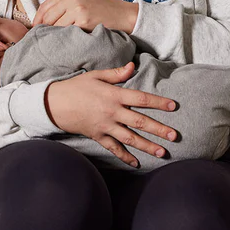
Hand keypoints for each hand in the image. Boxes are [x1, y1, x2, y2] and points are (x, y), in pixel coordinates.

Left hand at [32, 0, 137, 34]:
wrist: (124, 15)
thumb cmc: (103, 10)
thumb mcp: (82, 1)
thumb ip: (65, 7)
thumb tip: (44, 22)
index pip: (44, 6)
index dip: (37, 20)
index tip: (35, 30)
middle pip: (47, 18)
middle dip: (43, 30)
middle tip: (43, 40)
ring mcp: (77, 9)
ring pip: (56, 27)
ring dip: (54, 36)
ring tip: (56, 43)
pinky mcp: (84, 21)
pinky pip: (67, 33)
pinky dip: (66, 39)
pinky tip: (69, 43)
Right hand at [45, 62, 177, 167]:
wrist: (54, 104)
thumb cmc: (76, 87)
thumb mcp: (95, 76)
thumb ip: (116, 74)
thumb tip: (132, 66)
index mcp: (114, 95)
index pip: (141, 99)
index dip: (158, 102)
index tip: (173, 106)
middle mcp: (112, 112)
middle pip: (140, 122)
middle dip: (158, 129)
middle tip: (174, 136)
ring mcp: (105, 126)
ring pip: (130, 138)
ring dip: (147, 146)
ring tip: (162, 152)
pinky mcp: (98, 136)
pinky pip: (114, 148)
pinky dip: (125, 156)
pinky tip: (136, 163)